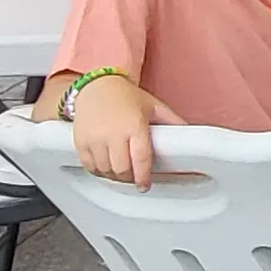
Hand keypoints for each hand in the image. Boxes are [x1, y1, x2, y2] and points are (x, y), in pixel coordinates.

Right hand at [63, 74, 181, 188]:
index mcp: (134, 125)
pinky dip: (99, 171)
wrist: (96, 85)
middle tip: (134, 178)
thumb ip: (172, 121)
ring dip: (115, 176)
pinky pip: (90, 167)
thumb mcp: (153, 105)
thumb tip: (191, 133)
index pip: (141, 159)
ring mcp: (94, 138)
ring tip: (121, 172)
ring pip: (105, 171)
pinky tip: (106, 167)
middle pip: (122, 170)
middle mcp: (112, 133)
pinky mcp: (80, 141)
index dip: (143, 177)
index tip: (145, 185)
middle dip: (130, 178)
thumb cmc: (125, 96)